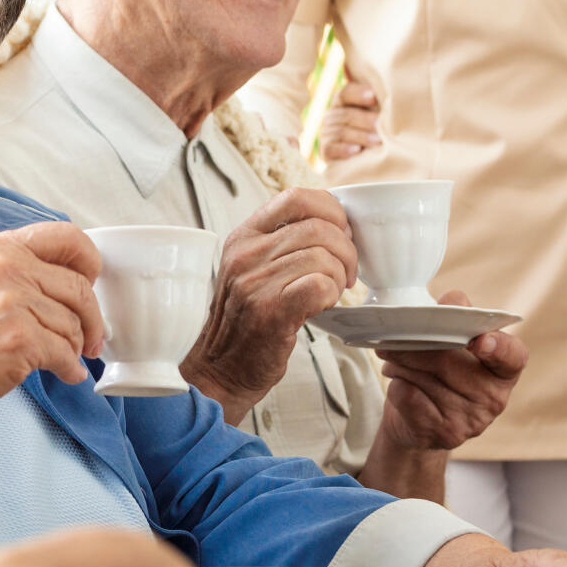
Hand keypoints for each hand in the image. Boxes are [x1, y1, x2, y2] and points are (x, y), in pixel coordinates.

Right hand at [0, 221, 104, 421]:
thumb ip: (23, 271)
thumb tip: (78, 281)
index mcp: (0, 248)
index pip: (67, 237)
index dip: (89, 261)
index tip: (92, 281)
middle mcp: (7, 268)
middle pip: (80, 288)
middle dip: (92, 319)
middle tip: (92, 339)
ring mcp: (13, 303)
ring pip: (74, 325)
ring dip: (75, 348)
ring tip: (61, 359)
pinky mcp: (20, 339)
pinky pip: (66, 353)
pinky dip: (70, 369)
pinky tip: (64, 374)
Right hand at [179, 188, 358, 420]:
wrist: (220, 369)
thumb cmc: (245, 321)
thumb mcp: (252, 268)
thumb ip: (282, 242)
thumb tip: (336, 221)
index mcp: (244, 236)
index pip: (296, 197)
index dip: (331, 210)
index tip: (342, 232)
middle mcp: (246, 254)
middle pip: (319, 228)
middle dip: (347, 249)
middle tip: (347, 272)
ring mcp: (256, 283)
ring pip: (324, 256)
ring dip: (341, 275)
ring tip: (333, 291)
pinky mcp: (271, 311)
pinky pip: (321, 285)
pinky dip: (333, 293)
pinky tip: (325, 304)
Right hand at [319, 81, 381, 160]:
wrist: (360, 160)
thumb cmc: (372, 130)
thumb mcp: (374, 114)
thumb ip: (377, 102)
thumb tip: (390, 88)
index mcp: (342, 102)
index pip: (346, 93)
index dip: (358, 94)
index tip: (373, 96)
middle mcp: (331, 115)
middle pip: (346, 114)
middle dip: (365, 119)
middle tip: (381, 124)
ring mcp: (326, 133)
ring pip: (342, 131)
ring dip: (362, 136)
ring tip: (378, 141)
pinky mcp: (325, 151)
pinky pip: (332, 148)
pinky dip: (345, 149)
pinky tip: (357, 150)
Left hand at [375, 290, 526, 452]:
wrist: (419, 422)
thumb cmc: (440, 372)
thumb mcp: (455, 342)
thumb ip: (458, 316)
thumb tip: (453, 301)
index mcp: (504, 369)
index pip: (512, 355)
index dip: (497, 347)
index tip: (479, 340)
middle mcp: (495, 398)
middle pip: (448, 359)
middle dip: (414, 343)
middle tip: (393, 337)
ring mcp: (471, 420)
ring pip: (423, 376)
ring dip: (399, 363)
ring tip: (395, 361)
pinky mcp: (444, 434)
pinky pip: (408, 395)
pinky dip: (396, 384)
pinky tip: (399, 384)